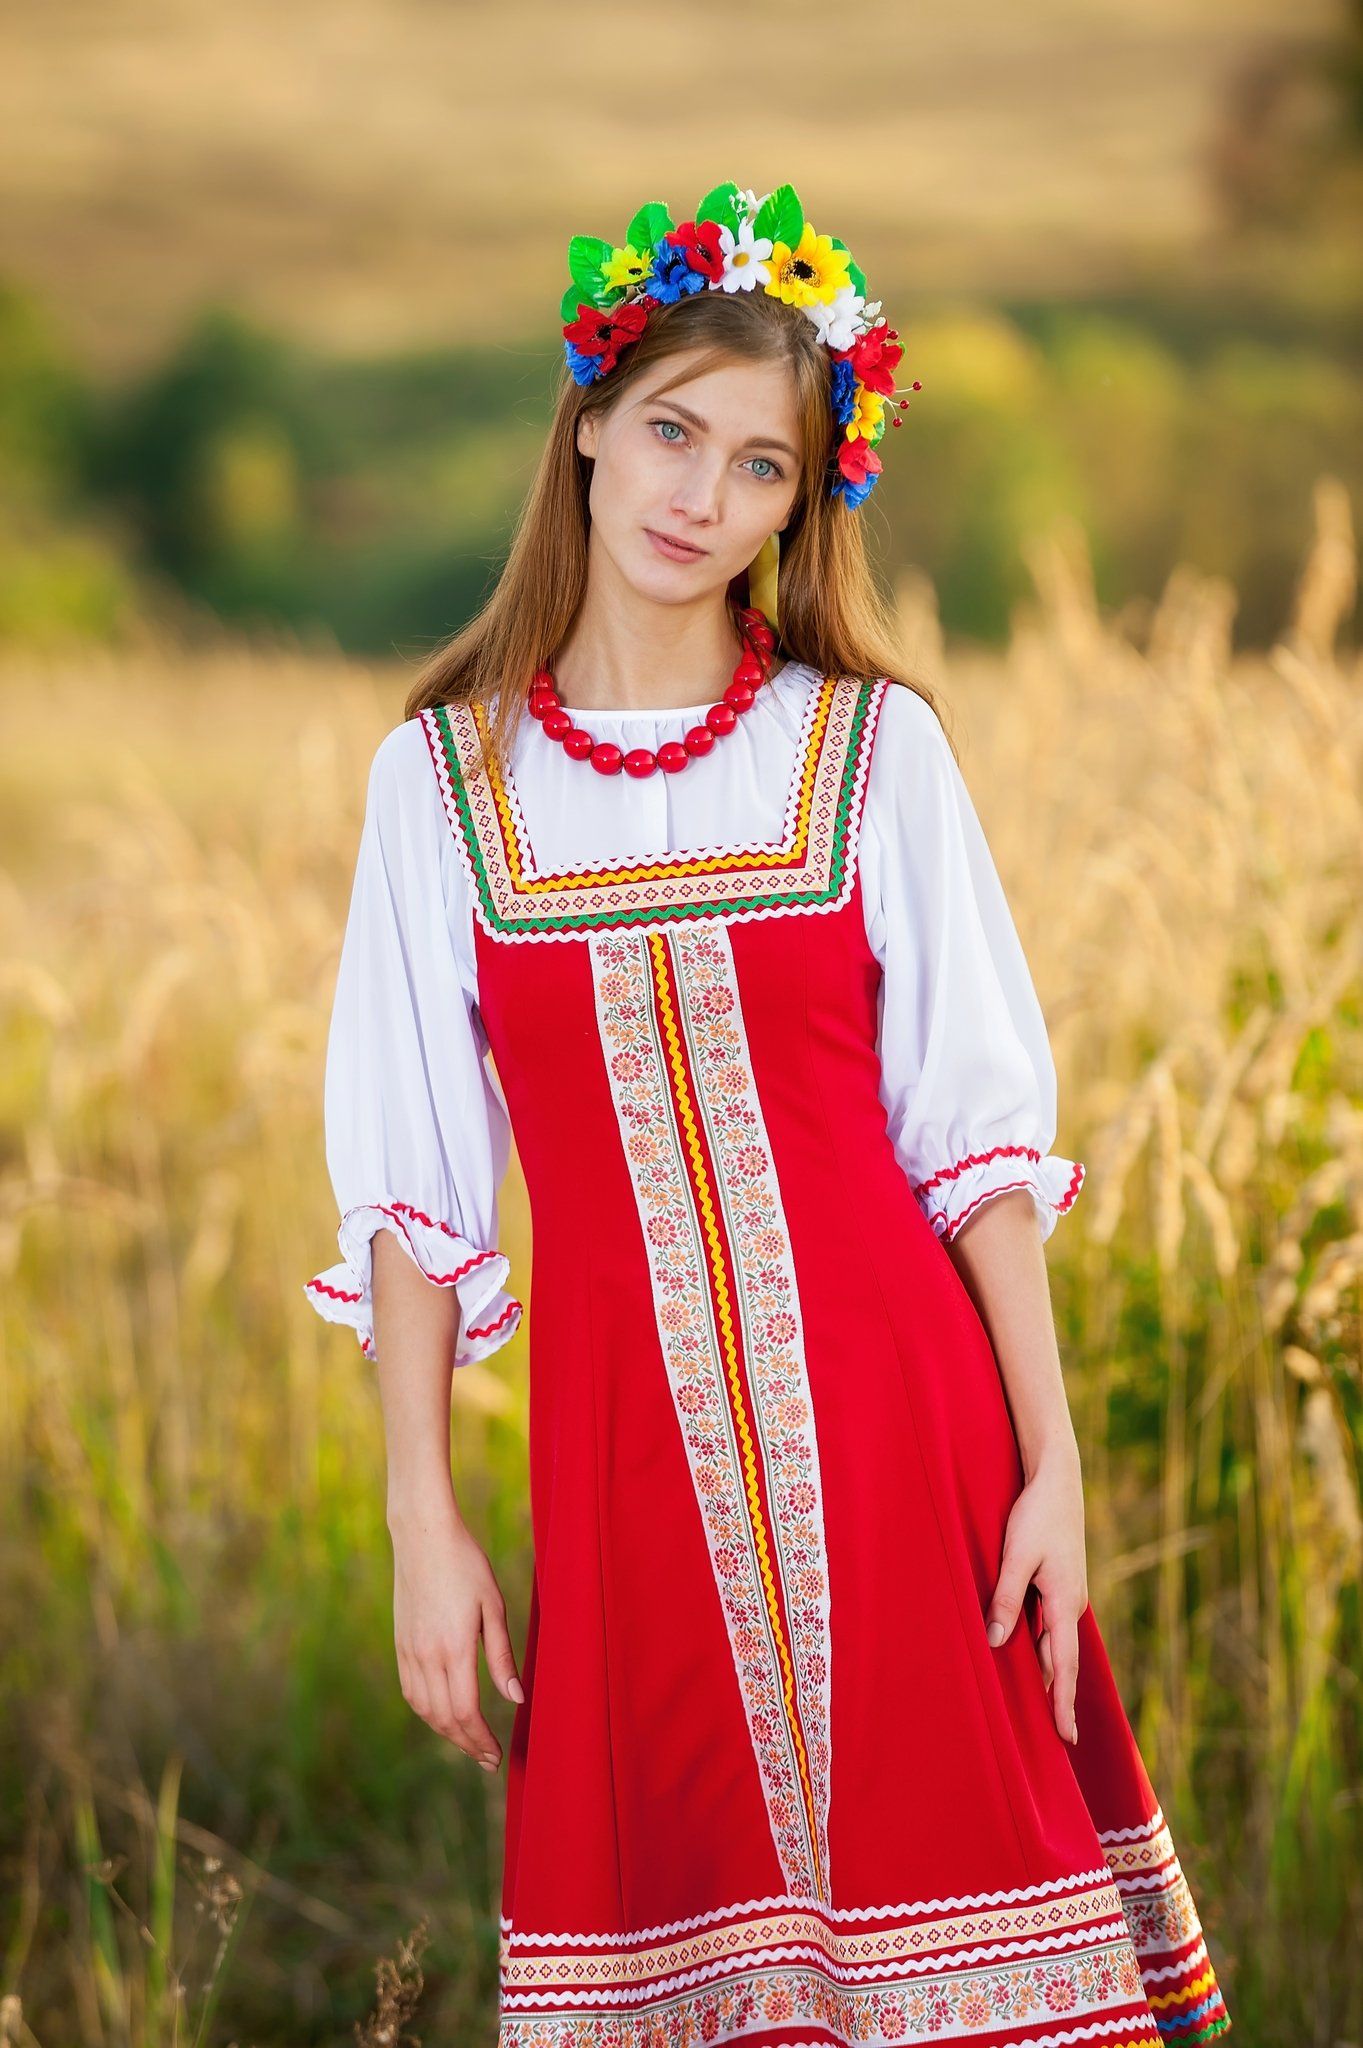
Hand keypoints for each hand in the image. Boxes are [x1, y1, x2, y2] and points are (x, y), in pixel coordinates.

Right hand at [390, 1504, 523, 1770]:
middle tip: (488, 1759)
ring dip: (446, 1732)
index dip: (481, 1739)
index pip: (466, 1711)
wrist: (422, 1535)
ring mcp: (409, 1650)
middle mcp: (426, 1655)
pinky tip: (441, 1714)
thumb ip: (502, 1655)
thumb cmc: (466, 1564)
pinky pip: (410, 1691)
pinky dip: (426, 1712)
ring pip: (424, 1709)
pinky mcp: (400, 1643)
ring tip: (469, 1742)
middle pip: (444, 1718)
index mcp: (454, 1648)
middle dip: (467, 1743)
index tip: (497, 1755)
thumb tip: (516, 1698)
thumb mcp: (493, 1605)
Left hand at [983, 1443, 1088, 1745]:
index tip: (1066, 1737)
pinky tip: (1033, 1658)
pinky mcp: (1059, 1582)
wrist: (1057, 1479)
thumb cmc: (1036, 1515)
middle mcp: (1071, 1603)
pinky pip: (1051, 1626)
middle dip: (1061, 1698)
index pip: (1064, 1666)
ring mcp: (1067, 1594)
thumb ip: (1006, 1599)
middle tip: (1060, 1737)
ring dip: (1052, 1674)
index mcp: (1066, 1602)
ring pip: (1057, 1643)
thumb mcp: (1016, 1556)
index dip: (1063, 1703)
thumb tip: (997, 1643)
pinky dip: (1045, 1648)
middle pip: (1064, 1661)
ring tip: (1046, 1708)